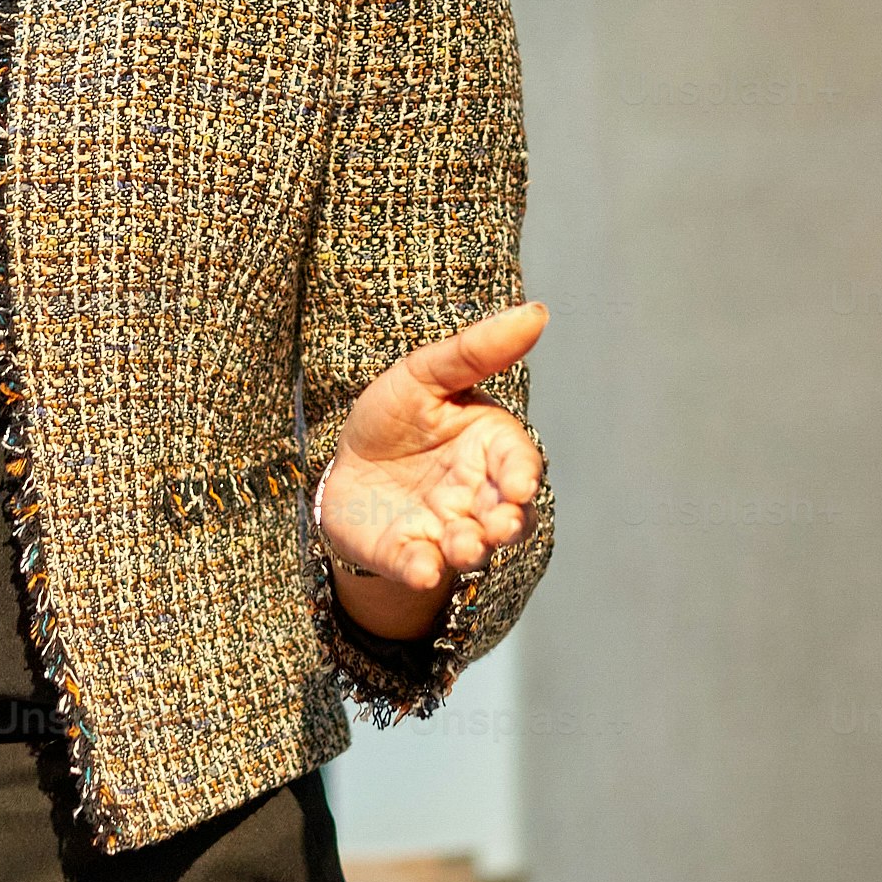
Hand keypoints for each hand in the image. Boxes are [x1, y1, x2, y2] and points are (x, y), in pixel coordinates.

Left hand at [314, 302, 548, 620]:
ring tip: (462, 544)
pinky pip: (419, 566)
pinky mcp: (407, 554)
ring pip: (471, 547)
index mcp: (489, 449)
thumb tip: (536, 312)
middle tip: (498, 524)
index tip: (520, 485)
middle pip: (508, 517)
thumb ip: (476, 350)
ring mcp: (444, 529)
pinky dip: (422, 569)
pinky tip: (421, 567)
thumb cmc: (398, 417)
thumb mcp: (426, 373)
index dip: (523, 475)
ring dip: (471, 548)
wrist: (346, 462)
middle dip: (506, 523)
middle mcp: (477, 496)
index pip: (519, 463)